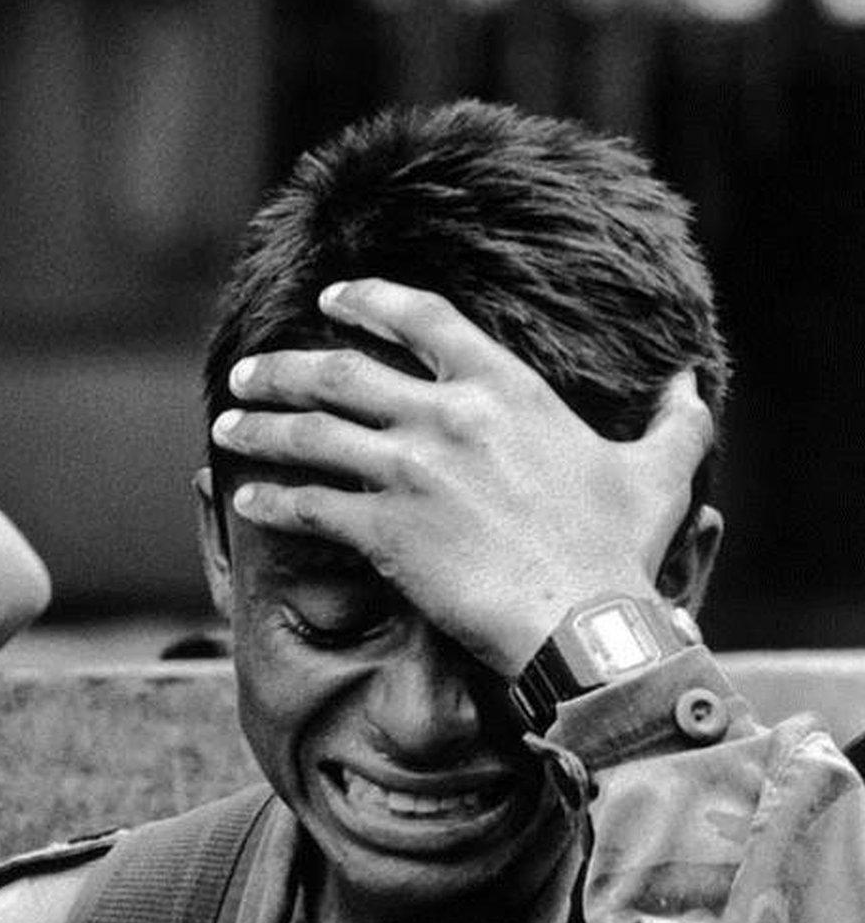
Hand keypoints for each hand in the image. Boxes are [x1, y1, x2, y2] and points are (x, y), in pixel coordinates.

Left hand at [212, 278, 712, 676]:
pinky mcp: (385, 530)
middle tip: (248, 373)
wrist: (585, 622)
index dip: (369, 300)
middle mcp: (447, 415)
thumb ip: (675, 421)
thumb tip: (696, 382)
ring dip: (259, 427)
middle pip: (342, 371)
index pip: (422, 317)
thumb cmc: (619, 551)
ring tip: (226, 427)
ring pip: (311, 434)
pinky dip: (272, 500)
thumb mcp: (658, 474)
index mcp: (505, 388)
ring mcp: (410, 471)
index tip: (332, 300)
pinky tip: (245, 501)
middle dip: (285, 368)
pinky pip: (309, 506)